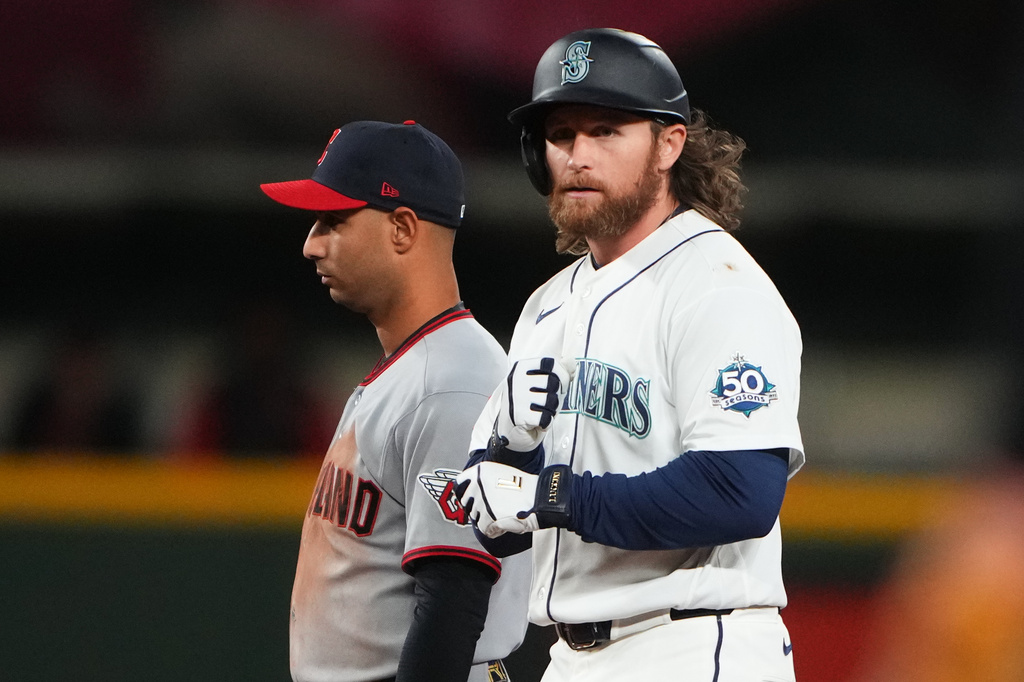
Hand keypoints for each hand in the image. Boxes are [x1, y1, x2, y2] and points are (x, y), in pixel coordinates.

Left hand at [456, 462, 572, 537]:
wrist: (540, 497)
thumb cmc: (525, 487)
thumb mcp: (499, 474)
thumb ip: (483, 481)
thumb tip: (472, 491)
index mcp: (479, 472)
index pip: (458, 485)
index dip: (465, 494)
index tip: (471, 499)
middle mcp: (477, 485)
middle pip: (467, 504)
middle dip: (477, 509)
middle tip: (493, 508)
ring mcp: (482, 501)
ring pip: (476, 518)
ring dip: (487, 519)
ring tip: (503, 513)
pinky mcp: (488, 518)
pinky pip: (486, 530)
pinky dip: (495, 530)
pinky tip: (506, 522)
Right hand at [496, 357, 569, 452]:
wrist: (511, 430)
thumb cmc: (531, 404)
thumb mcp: (546, 384)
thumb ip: (560, 372)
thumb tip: (572, 361)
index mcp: (523, 367)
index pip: (553, 364)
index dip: (562, 377)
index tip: (553, 387)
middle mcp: (517, 379)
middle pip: (554, 383)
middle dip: (555, 396)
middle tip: (543, 403)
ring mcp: (517, 396)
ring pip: (551, 401)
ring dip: (550, 411)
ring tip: (538, 412)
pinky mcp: (519, 415)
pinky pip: (546, 418)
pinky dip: (545, 423)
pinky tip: (535, 422)